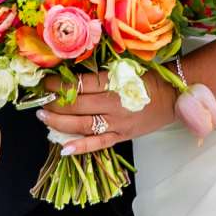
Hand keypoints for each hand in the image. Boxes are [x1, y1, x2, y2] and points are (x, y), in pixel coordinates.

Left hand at [36, 72, 177, 156]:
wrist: (175, 96)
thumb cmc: (150, 78)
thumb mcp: (126, 67)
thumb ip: (102, 72)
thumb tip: (73, 74)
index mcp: (115, 83)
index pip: (80, 84)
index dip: (60, 85)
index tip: (46, 82)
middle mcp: (114, 104)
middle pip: (77, 104)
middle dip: (55, 102)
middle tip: (39, 99)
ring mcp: (118, 123)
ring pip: (83, 125)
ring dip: (60, 122)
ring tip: (43, 116)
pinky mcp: (122, 136)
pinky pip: (99, 144)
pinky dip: (81, 147)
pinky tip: (64, 148)